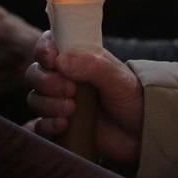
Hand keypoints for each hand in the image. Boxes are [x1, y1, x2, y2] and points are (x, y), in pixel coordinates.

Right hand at [25, 31, 143, 164]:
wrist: (142, 133)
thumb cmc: (133, 98)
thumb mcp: (118, 79)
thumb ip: (93, 66)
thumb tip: (61, 61)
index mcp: (79, 58)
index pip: (49, 44)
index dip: (44, 50)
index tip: (53, 61)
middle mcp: (65, 77)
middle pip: (36, 73)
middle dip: (47, 82)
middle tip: (71, 91)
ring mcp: (61, 102)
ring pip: (35, 99)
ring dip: (48, 105)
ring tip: (71, 111)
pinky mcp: (60, 126)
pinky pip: (39, 125)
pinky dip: (46, 125)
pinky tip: (63, 126)